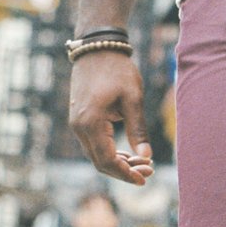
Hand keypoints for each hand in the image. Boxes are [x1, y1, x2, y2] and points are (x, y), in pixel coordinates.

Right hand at [68, 52, 153, 184]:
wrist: (98, 48)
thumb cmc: (118, 70)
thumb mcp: (133, 99)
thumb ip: (138, 129)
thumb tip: (146, 156)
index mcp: (90, 123)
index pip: (106, 160)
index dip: (125, 173)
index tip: (144, 178)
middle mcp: (78, 127)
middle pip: (99, 161)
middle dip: (124, 170)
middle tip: (148, 172)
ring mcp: (77, 123)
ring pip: (96, 153)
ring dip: (118, 162)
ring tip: (143, 164)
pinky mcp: (80, 119)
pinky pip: (94, 143)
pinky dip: (111, 151)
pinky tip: (130, 153)